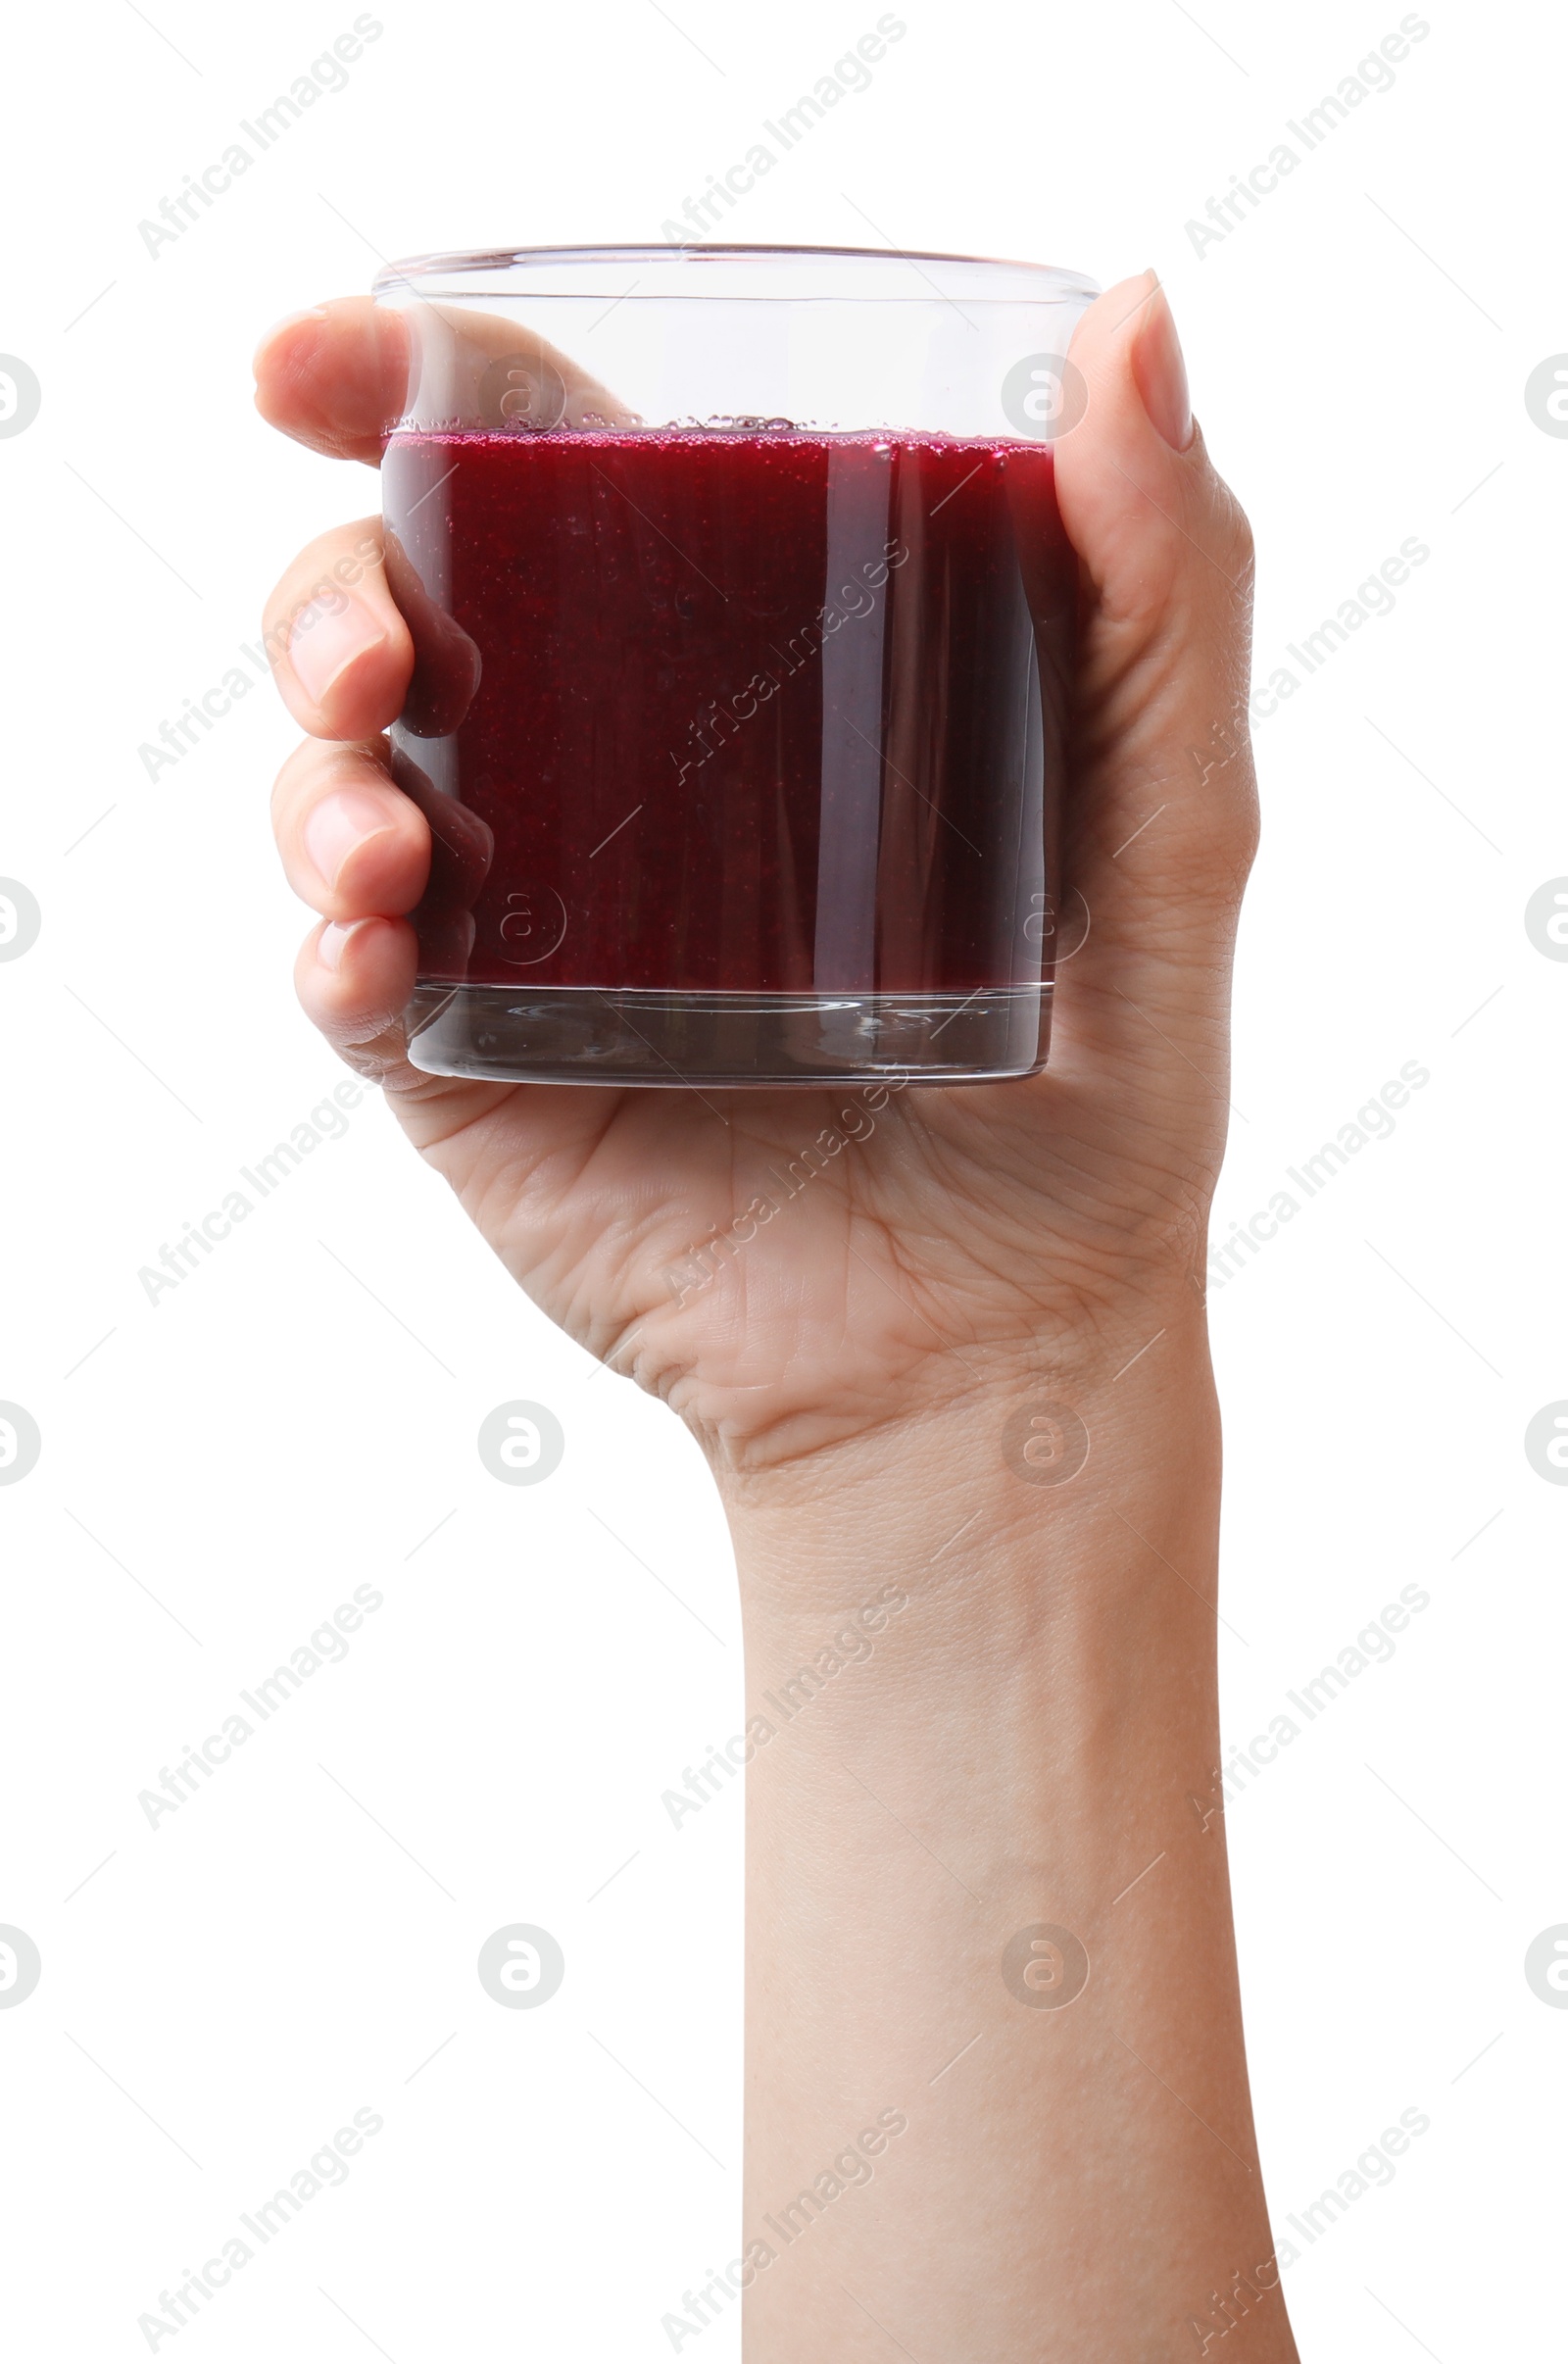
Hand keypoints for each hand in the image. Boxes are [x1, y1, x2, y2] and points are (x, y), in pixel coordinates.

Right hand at [257, 273, 1255, 1477]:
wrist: (1006, 1353)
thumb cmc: (1104, 1095)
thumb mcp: (1173, 824)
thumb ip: (1168, 584)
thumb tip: (1133, 314)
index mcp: (751, 668)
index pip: (558, 475)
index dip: (417, 382)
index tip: (322, 354)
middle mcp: (619, 774)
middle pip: (406, 608)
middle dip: (333, 591)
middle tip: (373, 648)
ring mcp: (534, 925)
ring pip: (344, 782)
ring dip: (314, 775)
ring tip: (382, 836)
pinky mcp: (481, 1071)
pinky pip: (354, 985)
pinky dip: (334, 952)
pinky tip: (376, 957)